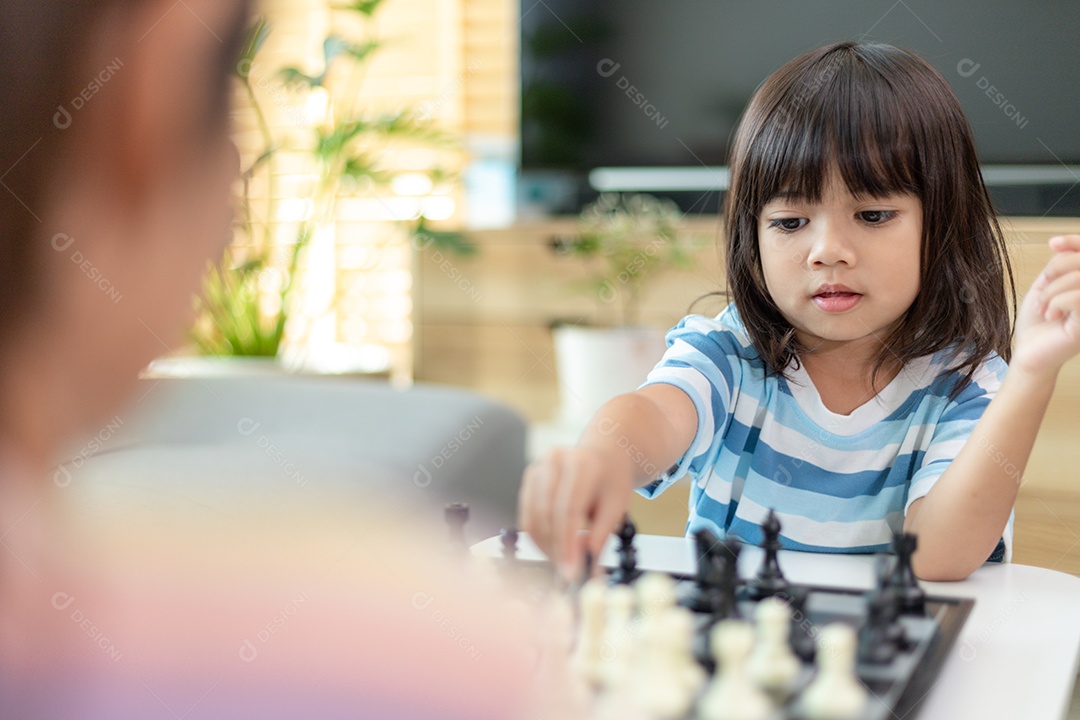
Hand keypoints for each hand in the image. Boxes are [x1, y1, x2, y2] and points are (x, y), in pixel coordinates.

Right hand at [518, 444, 632, 581]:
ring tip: (563, 563)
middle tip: (567, 575)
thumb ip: (599, 539)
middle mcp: (555, 460)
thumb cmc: (611, 481)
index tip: (571, 572)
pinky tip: (553, 549)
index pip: (569, 509)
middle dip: (556, 549)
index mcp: (582, 463)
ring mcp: (538, 467)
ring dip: (546, 547)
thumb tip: (588, 574)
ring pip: (533, 517)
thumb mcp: (615, 508)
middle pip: (548, 514)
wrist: (604, 456)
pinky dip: (538, 538)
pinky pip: (527, 516)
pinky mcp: (529, 478)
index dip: (567, 544)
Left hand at [1013, 235, 1079, 376]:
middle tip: (1043, 286)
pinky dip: (1056, 302)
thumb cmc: (1038, 321)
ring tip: (1043, 306)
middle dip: (1058, 268)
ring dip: (1052, 290)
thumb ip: (1059, 265)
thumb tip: (1060, 244)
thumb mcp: (1046, 286)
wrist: (1029, 352)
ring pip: (1079, 279)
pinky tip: (1050, 315)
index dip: (1075, 242)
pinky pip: (1078, 298)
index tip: (1053, 244)